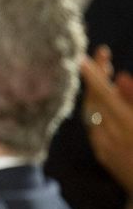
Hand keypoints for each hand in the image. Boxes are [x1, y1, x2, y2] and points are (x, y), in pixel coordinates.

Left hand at [82, 47, 132, 193]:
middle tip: (101, 54)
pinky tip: (104, 97)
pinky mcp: (101, 154)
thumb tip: (121, 77)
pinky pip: (94, 126)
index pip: (105, 96)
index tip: (81, 58)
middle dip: (95, 76)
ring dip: (95, 91)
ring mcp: (103, 147)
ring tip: (105, 70)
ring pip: (91, 113)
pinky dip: (97, 109)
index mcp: (129, 126)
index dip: (93, 76)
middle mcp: (112, 136)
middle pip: (94, 101)